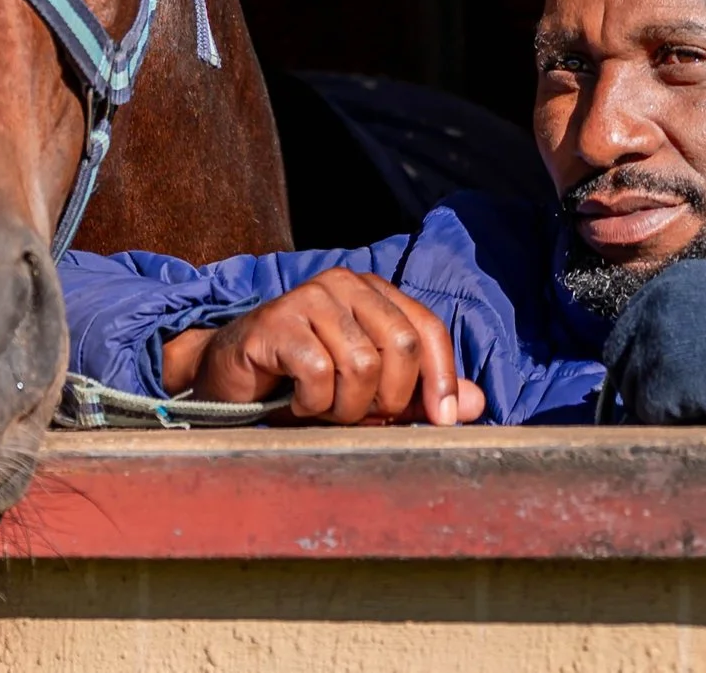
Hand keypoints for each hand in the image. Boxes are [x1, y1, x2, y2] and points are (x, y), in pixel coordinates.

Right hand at [161, 268, 487, 425]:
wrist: (228, 382)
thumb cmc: (302, 386)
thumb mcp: (369, 394)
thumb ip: (419, 395)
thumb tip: (477, 405)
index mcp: (374, 293)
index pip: (427, 329)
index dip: (443, 379)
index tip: (445, 422)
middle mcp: (344, 284)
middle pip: (402, 345)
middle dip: (391, 398)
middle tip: (361, 415)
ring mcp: (308, 297)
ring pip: (362, 365)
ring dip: (347, 406)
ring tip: (323, 408)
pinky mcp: (276, 321)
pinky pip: (319, 373)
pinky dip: (314, 404)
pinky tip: (296, 402)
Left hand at [600, 260, 705, 424]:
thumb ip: (690, 327)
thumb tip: (655, 368)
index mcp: (673, 282)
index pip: (631, 330)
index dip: (648, 362)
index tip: (675, 384)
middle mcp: (655, 303)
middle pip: (620, 358)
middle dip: (646, 385)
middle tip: (684, 407)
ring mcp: (656, 340)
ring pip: (633, 390)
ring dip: (662, 408)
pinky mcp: (664, 380)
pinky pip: (650, 416)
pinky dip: (675, 426)